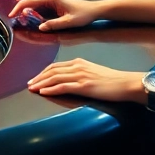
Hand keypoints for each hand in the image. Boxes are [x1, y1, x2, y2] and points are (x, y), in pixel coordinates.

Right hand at [8, 0, 101, 31]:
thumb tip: (40, 27)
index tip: (11, 15)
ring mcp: (49, 0)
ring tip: (21, 22)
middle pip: (28, 1)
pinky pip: (38, 8)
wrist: (93, 10)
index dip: (18, 8)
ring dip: (25, 12)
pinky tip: (31, 21)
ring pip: (32, 5)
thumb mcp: (69, 22)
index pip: (29, 1)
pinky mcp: (51, 4)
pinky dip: (32, 14)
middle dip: (19, 10)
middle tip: (13, 20)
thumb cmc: (83, 14)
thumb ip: (54, 24)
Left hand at [26, 58, 143, 102]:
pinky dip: (51, 89)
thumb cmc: (111, 80)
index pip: (55, 66)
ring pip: (55, 78)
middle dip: (38, 78)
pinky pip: (64, 86)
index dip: (42, 72)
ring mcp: (81, 76)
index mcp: (79, 62)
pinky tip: (43, 92)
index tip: (34, 78)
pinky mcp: (85, 86)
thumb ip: (79, 73)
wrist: (125, 83)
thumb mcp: (92, 72)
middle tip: (28, 84)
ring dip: (41, 83)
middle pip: (52, 71)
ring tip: (32, 88)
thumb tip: (67, 79)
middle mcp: (77, 66)